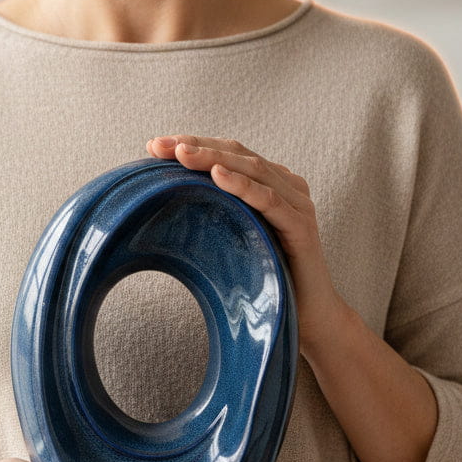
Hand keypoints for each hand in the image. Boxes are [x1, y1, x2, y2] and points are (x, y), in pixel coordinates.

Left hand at [145, 134, 348, 356]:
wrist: (309, 317)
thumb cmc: (265, 279)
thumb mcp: (233, 239)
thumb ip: (215, 213)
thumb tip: (163, 200)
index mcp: (271, 184)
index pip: (229, 153)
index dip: (194, 144)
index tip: (153, 146)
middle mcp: (288, 187)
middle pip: (238, 154)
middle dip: (195, 146)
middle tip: (158, 145)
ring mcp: (298, 204)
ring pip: (253, 170)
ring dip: (213, 158)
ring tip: (181, 154)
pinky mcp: (302, 227)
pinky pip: (270, 201)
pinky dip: (243, 186)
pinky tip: (218, 176)